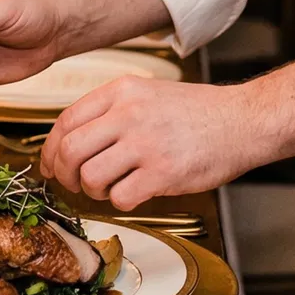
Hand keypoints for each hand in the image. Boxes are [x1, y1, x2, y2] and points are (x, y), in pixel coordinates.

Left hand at [41, 78, 257, 210]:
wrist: (243, 121)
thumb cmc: (198, 112)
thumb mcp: (148, 93)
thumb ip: (111, 112)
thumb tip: (73, 142)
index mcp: (122, 91)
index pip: (66, 121)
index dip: (50, 150)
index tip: (50, 165)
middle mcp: (129, 114)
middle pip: (70, 151)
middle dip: (64, 175)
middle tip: (73, 183)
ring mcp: (145, 144)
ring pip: (91, 177)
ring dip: (94, 191)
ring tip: (112, 187)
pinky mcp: (162, 173)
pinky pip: (120, 198)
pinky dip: (122, 202)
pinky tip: (136, 192)